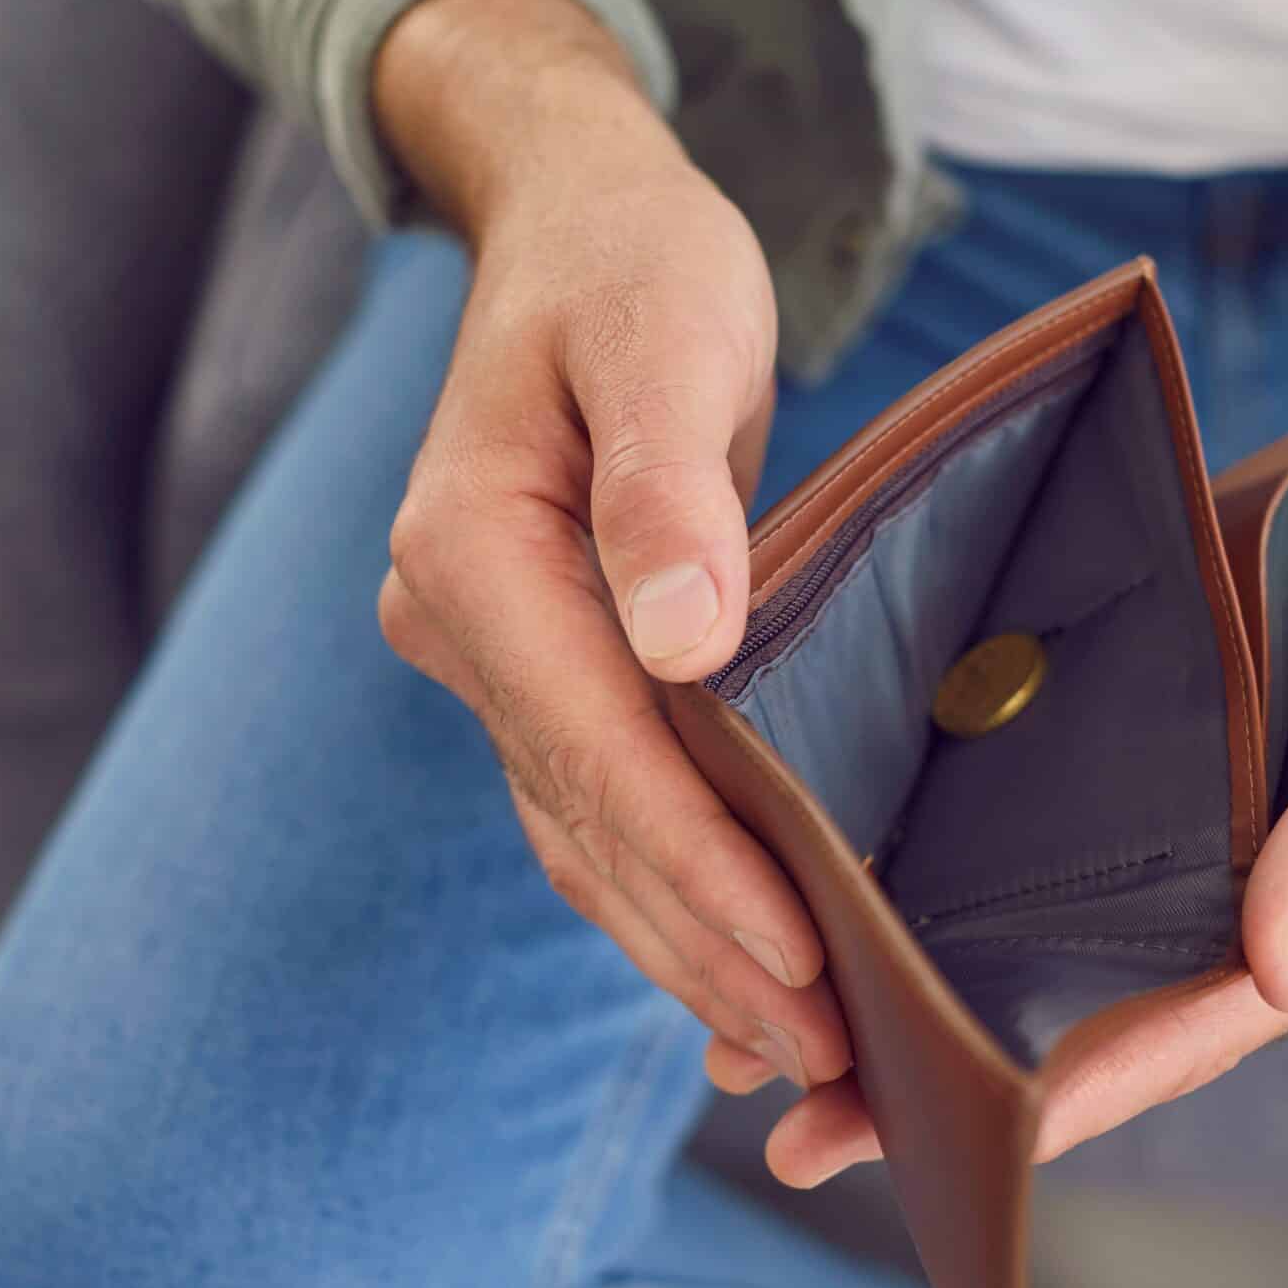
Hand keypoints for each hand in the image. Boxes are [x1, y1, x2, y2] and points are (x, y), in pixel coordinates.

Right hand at [372, 0, 851, 1087]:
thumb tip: (682, 643)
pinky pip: (603, 813)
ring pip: (589, 842)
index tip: (799, 956)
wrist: (582, 230)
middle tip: (827, 1056)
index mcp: (470, 553)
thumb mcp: (665, 333)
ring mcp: (497, 662)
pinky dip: (671, 896)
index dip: (696, 861)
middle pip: (588, 823)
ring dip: (689, 949)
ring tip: (798, 1049)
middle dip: (704, 944)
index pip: (592, 746)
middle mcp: (461, 626)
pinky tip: (742, 975)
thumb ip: (664, 485)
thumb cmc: (635, 265)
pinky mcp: (549, 677)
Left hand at [748, 203, 1287, 1186]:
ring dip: (923, 979)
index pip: (1181, 1033)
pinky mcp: (1154, 764)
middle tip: (798, 1126)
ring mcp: (1197, 836)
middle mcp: (1247, 897)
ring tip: (774, 1030)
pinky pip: (1045, 841)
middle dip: (952, 1073)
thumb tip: (1286, 973)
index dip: (1066, 1095)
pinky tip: (850, 884)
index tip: (944, 1144)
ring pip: (1045, 935)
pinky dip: (950, 874)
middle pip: (1089, 1012)